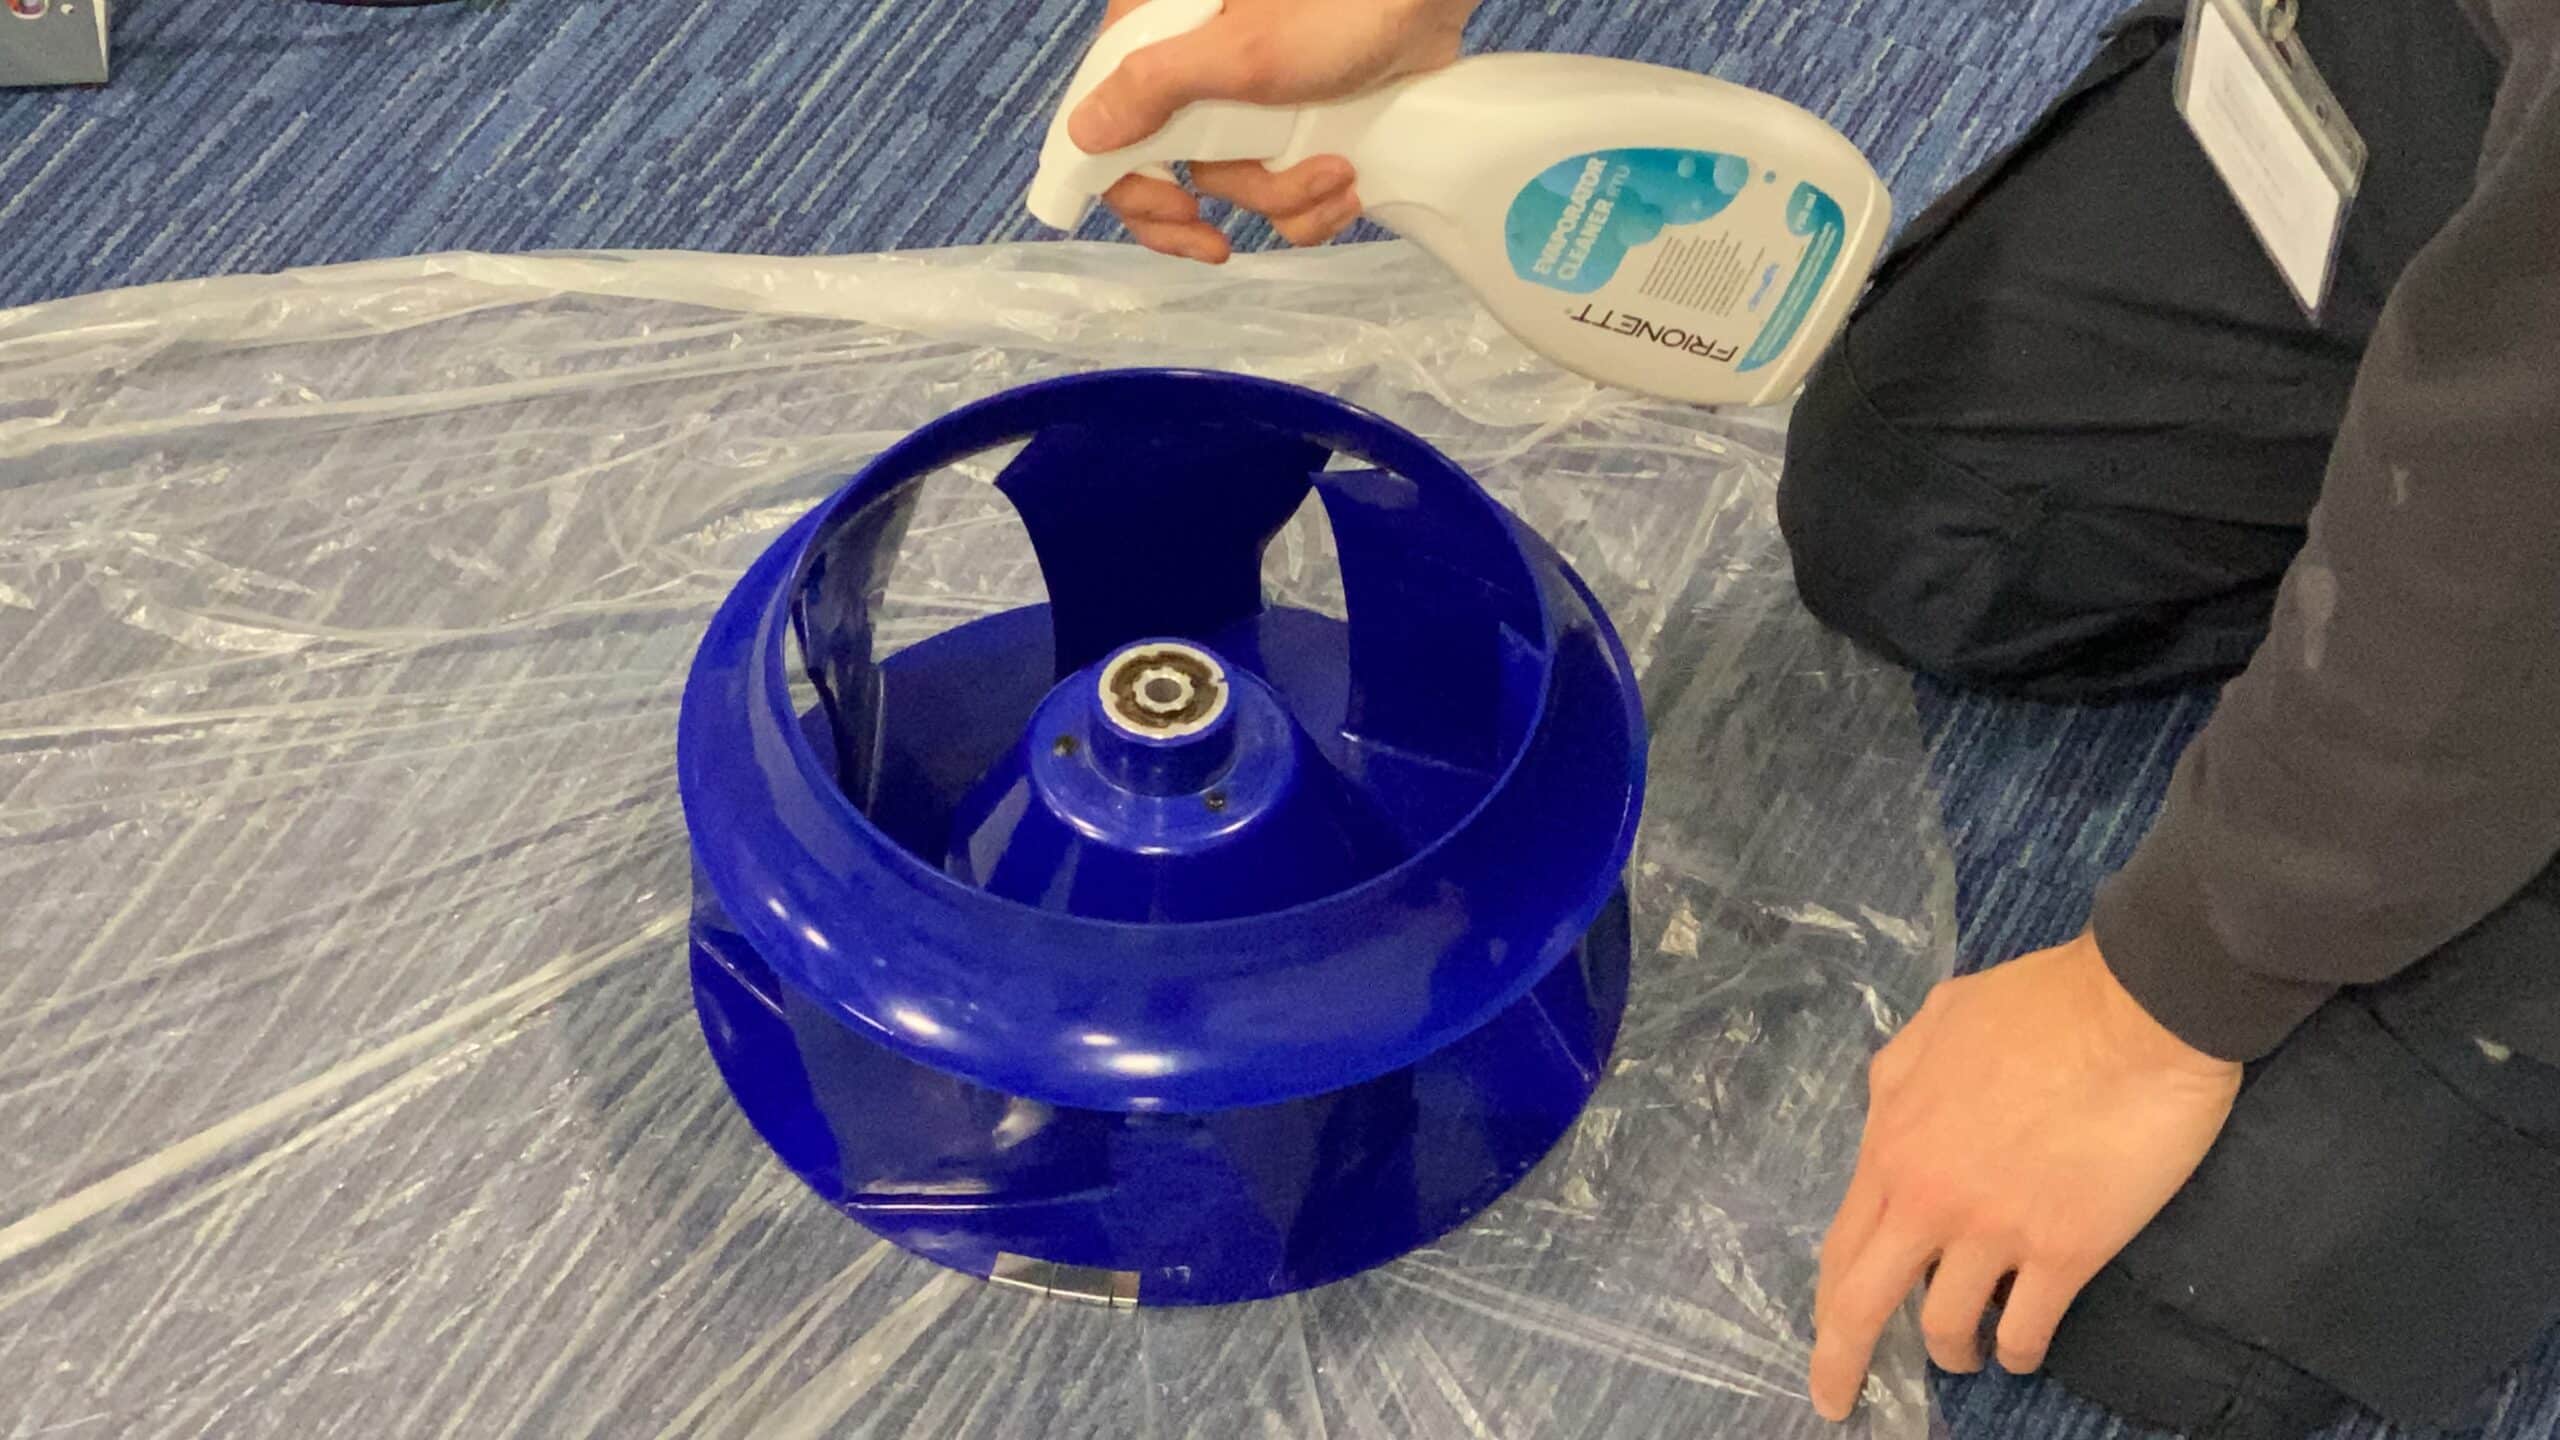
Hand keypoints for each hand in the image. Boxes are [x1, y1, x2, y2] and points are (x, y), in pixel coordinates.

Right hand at [1067, 0, 1476, 261]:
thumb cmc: (1342, 4)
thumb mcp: (1243, 52)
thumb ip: (1155, 89)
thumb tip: (1084, 134)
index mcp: (1160, 34)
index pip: (1108, 125)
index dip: (1131, 185)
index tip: (1176, 214)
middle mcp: (1194, 67)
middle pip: (1173, 169)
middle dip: (1230, 199)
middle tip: (1224, 243)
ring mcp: (1246, 98)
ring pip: (1238, 182)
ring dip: (1287, 198)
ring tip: (1339, 173)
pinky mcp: (1295, 120)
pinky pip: (1282, 186)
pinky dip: (1314, 201)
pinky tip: (1350, 183)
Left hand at [1810, 932, 2242, 1420]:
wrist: (2137, 1007)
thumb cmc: (2040, 1001)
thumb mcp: (1937, 1021)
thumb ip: (1900, 1079)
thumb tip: (1887, 1114)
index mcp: (1892, 1141)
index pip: (1840, 1244)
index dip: (1824, 1301)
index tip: (1821, 1338)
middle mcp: (1929, 1197)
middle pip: (1865, 1304)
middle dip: (1842, 1362)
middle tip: (1838, 1402)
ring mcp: (1996, 1229)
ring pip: (1949, 1327)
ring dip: (1951, 1350)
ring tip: (1964, 1355)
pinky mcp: (2066, 1249)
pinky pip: (2028, 1328)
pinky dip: (2019, 1350)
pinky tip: (2022, 1349)